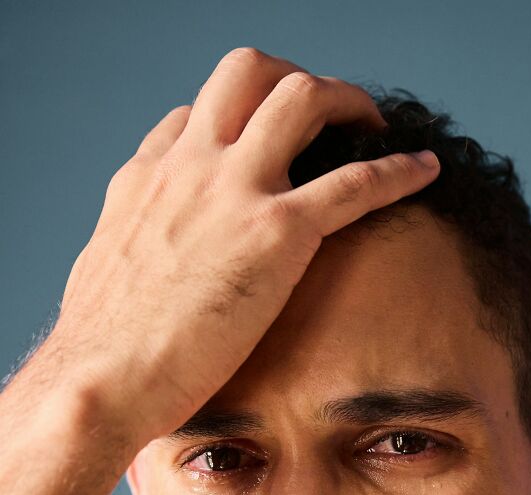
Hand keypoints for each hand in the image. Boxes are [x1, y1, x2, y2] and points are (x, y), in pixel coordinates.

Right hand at [52, 47, 439, 451]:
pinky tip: (426, 170)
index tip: (259, 146)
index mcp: (147, 179)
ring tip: (377, 125)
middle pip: (247, 74)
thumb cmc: (100, 350)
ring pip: (302, 99)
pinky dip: (398, 169)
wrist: (103, 379)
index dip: (235, 121)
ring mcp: (235, 191)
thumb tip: (144, 265)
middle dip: (294, 80)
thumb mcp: (102, 277)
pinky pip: (354, 182)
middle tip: (326, 115)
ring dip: (348, 103)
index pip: (195, 116)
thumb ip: (133, 251)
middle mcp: (190, 166)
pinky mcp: (276, 233)